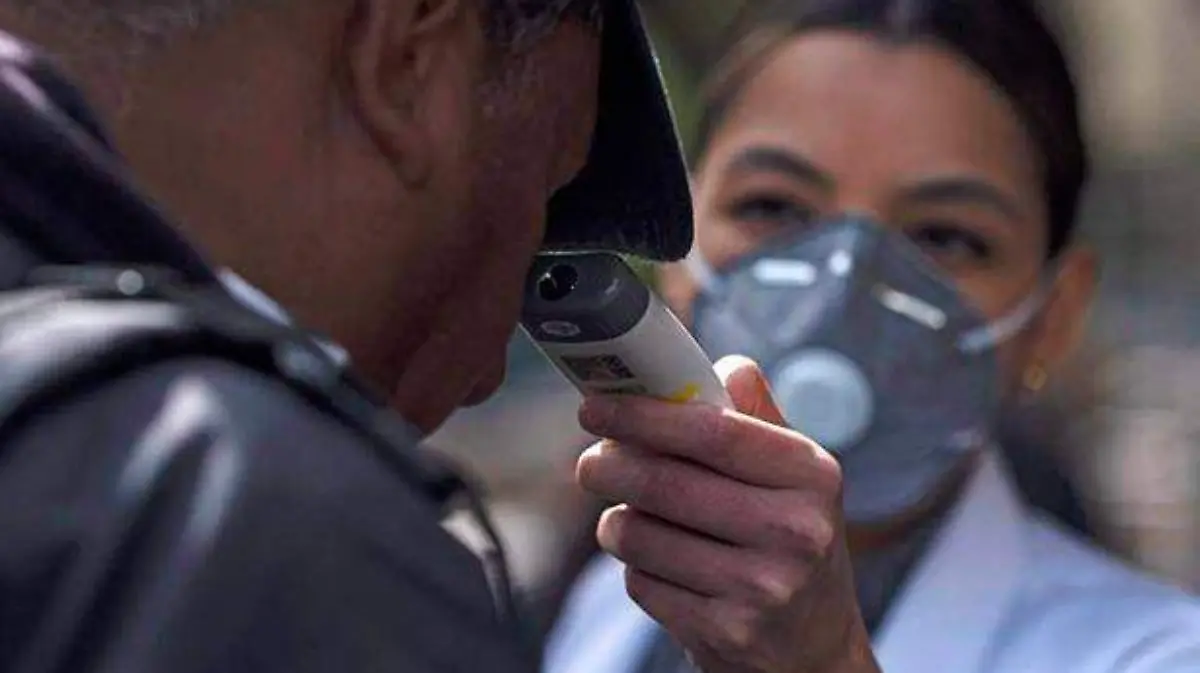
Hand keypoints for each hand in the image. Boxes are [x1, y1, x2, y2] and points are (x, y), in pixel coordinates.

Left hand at [576, 356, 879, 672]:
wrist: (813, 647)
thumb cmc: (789, 540)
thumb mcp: (793, 476)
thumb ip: (754, 416)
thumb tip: (719, 365)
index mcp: (811, 474)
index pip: (713, 431)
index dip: (643, 415)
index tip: (596, 407)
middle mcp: (796, 530)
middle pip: (665, 483)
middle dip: (609, 467)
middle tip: (591, 463)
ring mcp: (764, 587)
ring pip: (641, 535)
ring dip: (616, 523)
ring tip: (626, 518)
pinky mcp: (728, 632)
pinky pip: (642, 583)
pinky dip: (634, 567)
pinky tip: (656, 564)